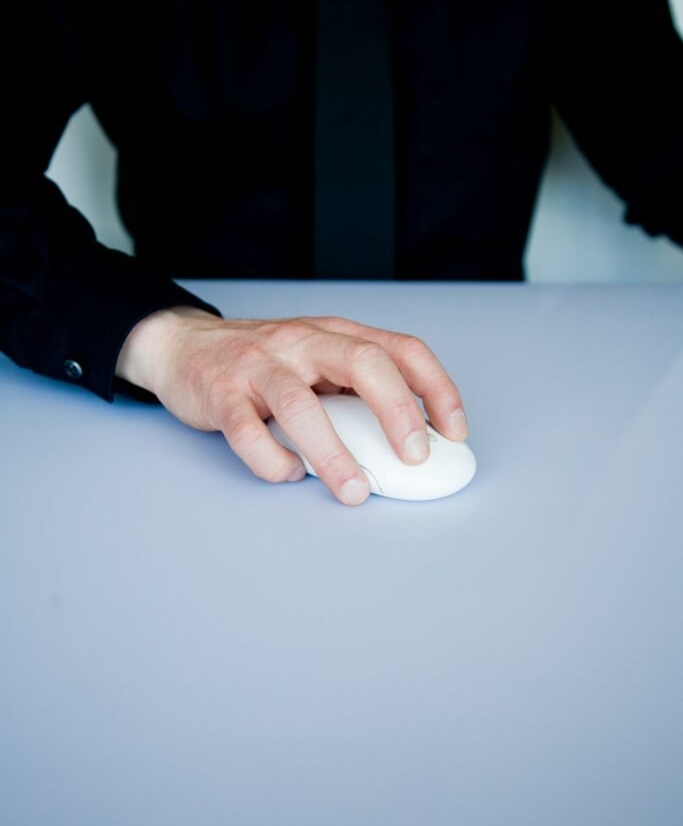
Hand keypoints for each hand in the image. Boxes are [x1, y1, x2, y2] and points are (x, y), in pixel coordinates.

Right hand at [115, 306, 468, 505]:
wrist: (182, 346)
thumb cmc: (263, 363)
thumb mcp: (317, 361)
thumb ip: (356, 391)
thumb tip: (411, 443)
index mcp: (335, 335)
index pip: (401, 349)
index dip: (436, 387)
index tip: (455, 430)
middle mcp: (303, 341)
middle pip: (363, 363)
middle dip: (396, 411)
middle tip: (414, 457)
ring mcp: (259, 365)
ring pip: (301, 405)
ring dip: (334, 454)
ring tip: (354, 490)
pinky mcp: (222, 394)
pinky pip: (248, 434)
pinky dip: (273, 462)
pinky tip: (288, 473)